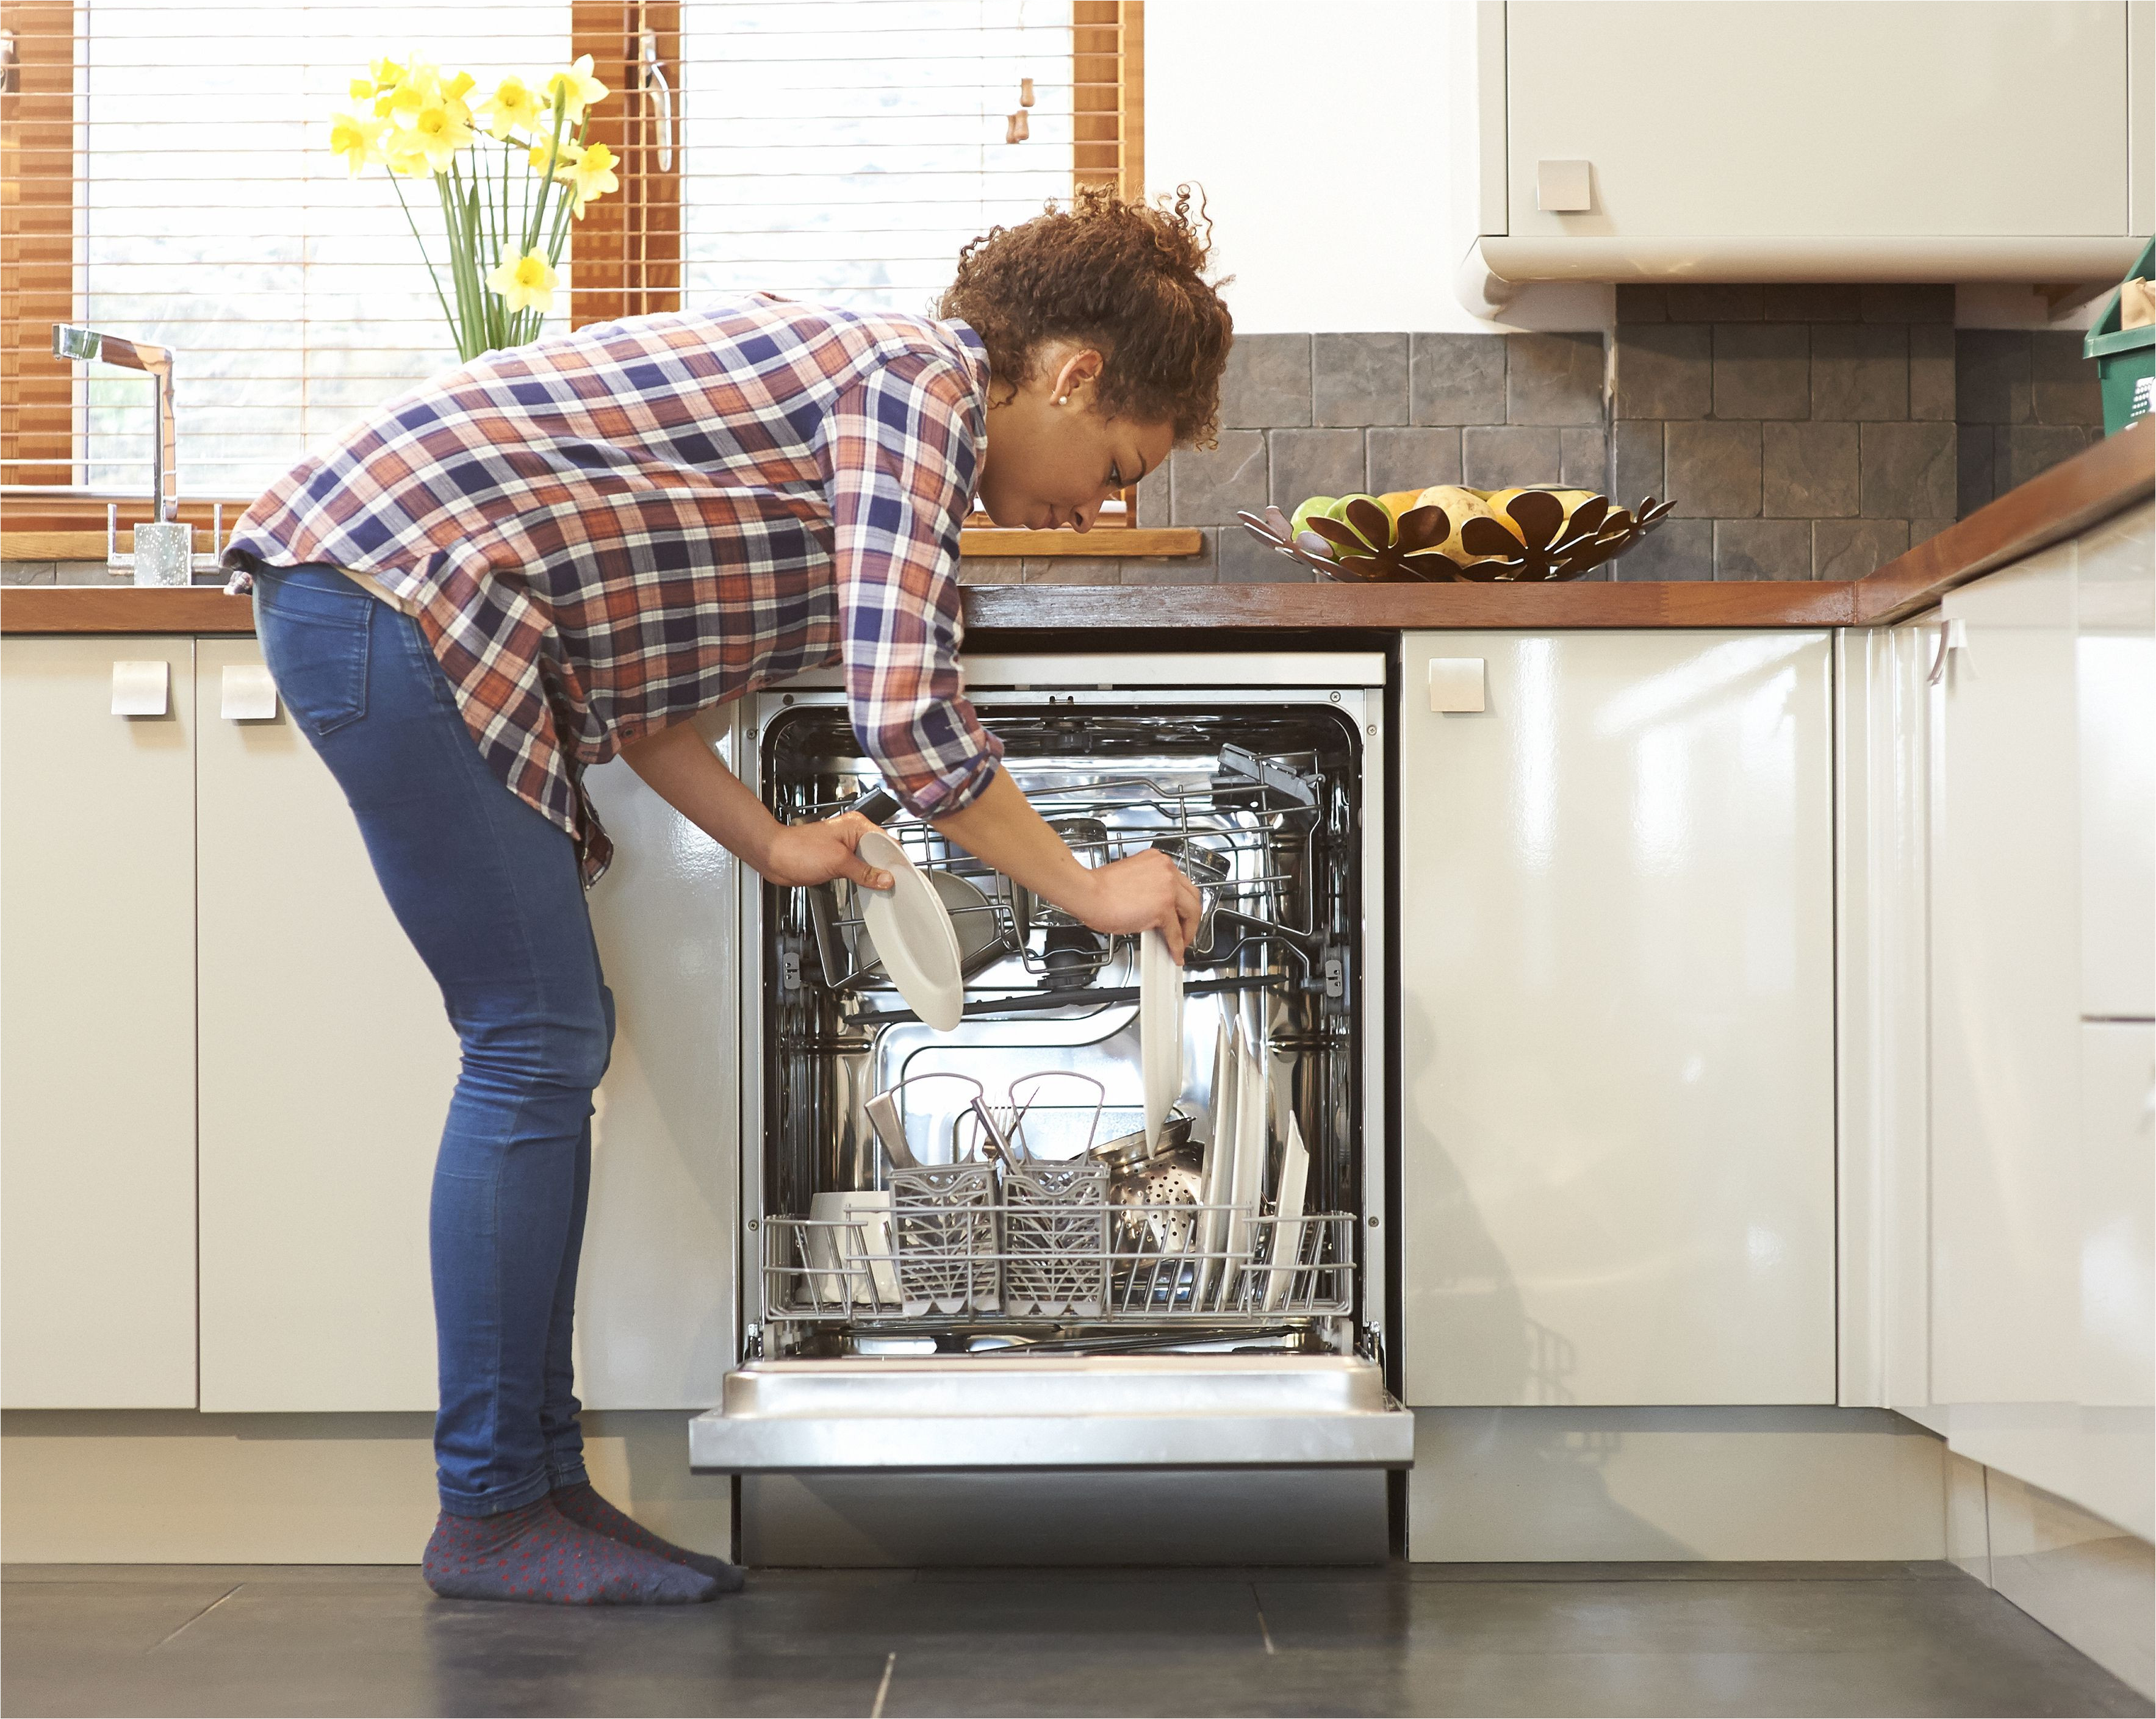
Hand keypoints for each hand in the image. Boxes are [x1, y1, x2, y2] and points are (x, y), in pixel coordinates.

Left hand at [760, 811, 893, 890]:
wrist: (774, 857)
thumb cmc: (797, 850)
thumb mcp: (838, 862)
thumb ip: (864, 872)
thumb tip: (885, 878)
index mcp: (857, 825)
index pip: (886, 841)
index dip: (895, 859)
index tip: (904, 876)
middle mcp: (853, 834)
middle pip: (880, 853)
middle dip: (886, 869)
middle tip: (894, 885)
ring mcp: (846, 848)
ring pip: (870, 863)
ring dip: (874, 875)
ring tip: (882, 887)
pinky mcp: (838, 860)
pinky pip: (858, 870)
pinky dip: (863, 879)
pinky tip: (867, 887)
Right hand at [1071, 848, 1203, 962]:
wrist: (1088, 892)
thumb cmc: (1099, 888)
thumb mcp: (1131, 880)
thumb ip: (1150, 890)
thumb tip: (1156, 910)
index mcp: (1158, 861)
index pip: (1181, 883)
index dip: (1183, 902)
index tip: (1180, 913)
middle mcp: (1166, 871)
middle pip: (1192, 896)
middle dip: (1191, 917)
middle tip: (1185, 929)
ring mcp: (1167, 888)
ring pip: (1192, 912)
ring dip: (1189, 930)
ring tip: (1182, 943)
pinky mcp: (1163, 907)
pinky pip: (1175, 931)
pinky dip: (1177, 945)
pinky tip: (1175, 952)